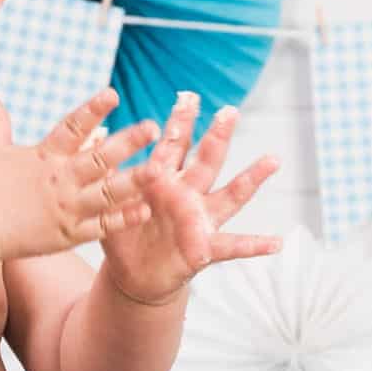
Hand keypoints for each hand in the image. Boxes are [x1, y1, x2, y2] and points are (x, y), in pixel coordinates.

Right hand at [0, 86, 160, 261]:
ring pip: (107, 193)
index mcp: (44, 156)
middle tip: (153, 127)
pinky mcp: (68, 235)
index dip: (92, 109)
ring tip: (161, 170)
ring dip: (135, 181)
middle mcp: (59, 180)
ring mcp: (66, 208)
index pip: (71, 127)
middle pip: (98, 158)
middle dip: (127, 141)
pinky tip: (146, 209)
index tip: (112, 93)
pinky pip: (101, 227)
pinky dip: (123, 219)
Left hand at [97, 92, 281, 305]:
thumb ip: (107, 171)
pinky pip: (233, 247)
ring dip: (250, 179)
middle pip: (206, 161)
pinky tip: (276, 243)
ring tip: (272, 160)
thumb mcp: (110, 202)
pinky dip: (254, 245)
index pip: (174, 145)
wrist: (132, 274)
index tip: (188, 96)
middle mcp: (188, 195)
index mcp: (164, 180)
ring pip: (229, 195)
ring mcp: (200, 220)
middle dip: (217, 137)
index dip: (180, 122)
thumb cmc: (124, 232)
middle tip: (229, 112)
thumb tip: (94, 134)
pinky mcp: (204, 249)